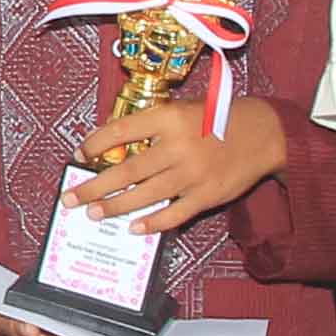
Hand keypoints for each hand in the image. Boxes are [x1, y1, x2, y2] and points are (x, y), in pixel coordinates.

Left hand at [67, 86, 284, 234]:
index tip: (80, 155)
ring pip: (144, 194)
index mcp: (169, 118)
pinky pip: (174, 214)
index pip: (120, 131)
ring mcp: (192, 174)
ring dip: (115, 206)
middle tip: (71, 198)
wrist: (263, 133)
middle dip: (94, 186)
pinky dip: (152, 223)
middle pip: (126, 170)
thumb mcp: (183, 108)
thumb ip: (152, 124)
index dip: (95, 144)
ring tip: (94, 213)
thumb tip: (114, 144)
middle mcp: (178, 146)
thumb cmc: (218, 118)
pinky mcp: (207, 195)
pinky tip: (134, 227)